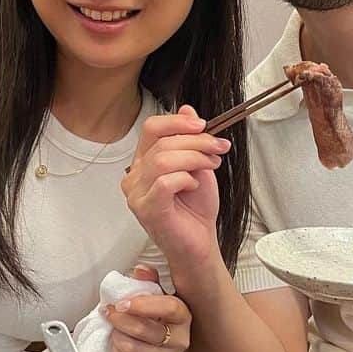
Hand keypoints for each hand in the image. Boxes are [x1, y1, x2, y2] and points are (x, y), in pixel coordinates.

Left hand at [103, 265, 191, 351]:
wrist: (161, 341)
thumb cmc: (156, 314)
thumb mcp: (156, 295)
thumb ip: (149, 281)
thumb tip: (141, 270)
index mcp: (183, 315)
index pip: (168, 307)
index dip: (142, 305)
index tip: (121, 303)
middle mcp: (181, 339)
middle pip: (147, 331)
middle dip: (121, 321)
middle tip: (109, 312)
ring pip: (134, 349)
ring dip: (117, 337)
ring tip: (113, 328)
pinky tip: (117, 343)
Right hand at [121, 105, 229, 266]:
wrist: (200, 241)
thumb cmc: (195, 208)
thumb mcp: (197, 164)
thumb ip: (190, 138)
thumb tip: (188, 109)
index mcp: (143, 162)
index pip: (151, 128)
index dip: (177, 122)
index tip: (203, 125)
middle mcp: (134, 176)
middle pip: (162, 143)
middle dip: (197, 142)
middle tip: (218, 148)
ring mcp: (136, 194)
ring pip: (163, 159)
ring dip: (194, 158)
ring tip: (210, 166)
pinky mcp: (146, 209)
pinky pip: (166, 182)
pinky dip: (186, 179)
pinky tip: (194, 186)